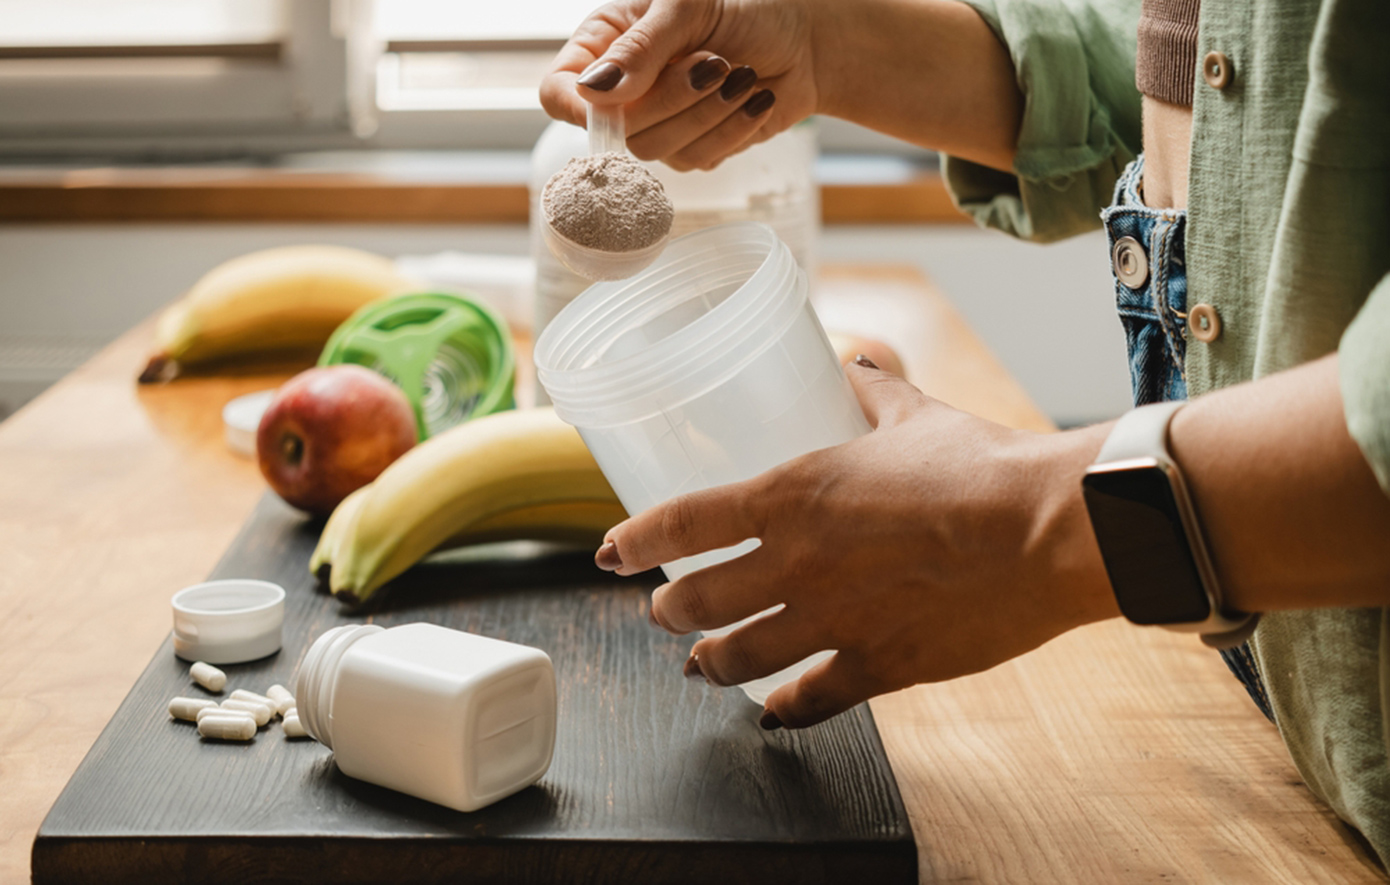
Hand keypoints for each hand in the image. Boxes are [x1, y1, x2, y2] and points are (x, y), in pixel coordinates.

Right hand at [540, 0, 820, 169]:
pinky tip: (756, 97)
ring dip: (709, 113)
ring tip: (743, 75)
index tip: (618, 99)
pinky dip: (733, 129)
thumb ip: (642, 48)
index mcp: (604, 45)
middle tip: (717, 62)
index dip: (579, 107)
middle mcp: (624, 91)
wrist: (805, 39)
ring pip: (658, 152)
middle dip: (673, 99)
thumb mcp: (689, 6)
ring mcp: (657, 125)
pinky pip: (698, 159)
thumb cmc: (746, 7)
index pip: (559, 93)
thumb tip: (593, 91)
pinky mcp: (693, 148)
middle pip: (617, 130)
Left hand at [596, 360, 1116, 727]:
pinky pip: (810, 699)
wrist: (1045, 529)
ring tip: (700, 668)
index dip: (635, 540)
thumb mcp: (913, 416)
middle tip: (663, 613)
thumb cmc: (981, 465)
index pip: (683, 522)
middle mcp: (795, 564)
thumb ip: (874, 391)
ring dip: (708, 665)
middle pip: (696, 602)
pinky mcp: (876, 666)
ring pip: (737, 660)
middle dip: (669, 612)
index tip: (611, 552)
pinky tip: (775, 714)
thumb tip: (858, 363)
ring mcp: (830, 622)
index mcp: (792, 496)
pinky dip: (785, 710)